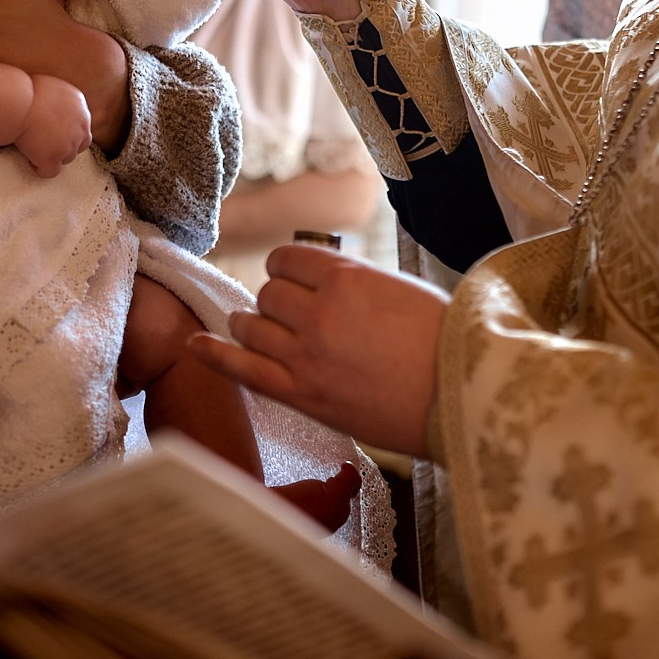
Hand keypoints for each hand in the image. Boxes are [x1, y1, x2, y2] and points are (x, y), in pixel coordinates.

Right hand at [15, 74, 92, 177]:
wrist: (18, 102)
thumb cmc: (26, 90)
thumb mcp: (52, 88)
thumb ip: (61, 101)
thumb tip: (54, 108)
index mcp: (80, 106)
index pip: (82, 127)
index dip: (67, 131)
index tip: (51, 130)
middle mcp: (80, 127)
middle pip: (79, 145)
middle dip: (64, 145)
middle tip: (45, 142)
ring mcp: (68, 145)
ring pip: (66, 159)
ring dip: (53, 156)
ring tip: (35, 150)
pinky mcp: (53, 158)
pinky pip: (50, 171)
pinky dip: (41, 169)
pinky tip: (30, 161)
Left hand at [188, 244, 447, 455]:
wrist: (463, 398)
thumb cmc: (446, 342)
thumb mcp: (401, 290)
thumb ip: (355, 282)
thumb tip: (322, 278)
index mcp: (347, 278)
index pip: (286, 259)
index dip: (287, 269)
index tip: (294, 280)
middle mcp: (319, 312)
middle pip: (267, 294)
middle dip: (276, 302)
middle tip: (295, 317)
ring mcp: (307, 356)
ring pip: (251, 326)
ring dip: (253, 326)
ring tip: (262, 332)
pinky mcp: (304, 396)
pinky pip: (243, 370)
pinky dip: (213, 354)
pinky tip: (194, 344)